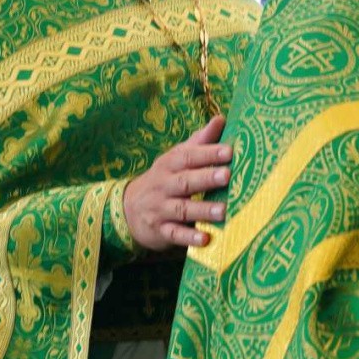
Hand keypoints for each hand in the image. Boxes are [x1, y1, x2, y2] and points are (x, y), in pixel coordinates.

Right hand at [123, 116, 232, 252]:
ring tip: (223, 211)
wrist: (128, 209)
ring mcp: (161, 209)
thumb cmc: (163, 179)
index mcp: (170, 165)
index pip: (189, 156)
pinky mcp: (160, 230)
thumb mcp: (176, 158)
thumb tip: (221, 119)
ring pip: (182, 208)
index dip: (208, 153)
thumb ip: (199, 142)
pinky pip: (175, 234)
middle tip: (228, 175)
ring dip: (203, 210)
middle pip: (186, 181)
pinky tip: (205, 239)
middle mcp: (164, 185)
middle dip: (206, 178)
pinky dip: (189, 237)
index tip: (229, 151)